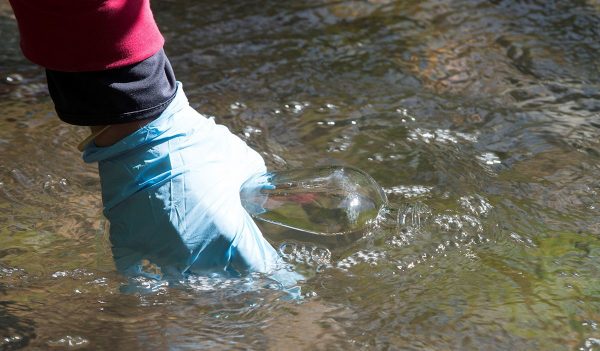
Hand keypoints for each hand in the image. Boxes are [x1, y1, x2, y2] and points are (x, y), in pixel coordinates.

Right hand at [83, 83, 294, 282]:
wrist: (144, 134)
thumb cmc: (198, 146)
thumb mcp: (241, 159)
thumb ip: (256, 184)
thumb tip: (261, 197)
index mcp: (225, 234)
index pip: (252, 262)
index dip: (258, 254)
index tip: (257, 246)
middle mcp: (192, 251)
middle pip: (217, 269)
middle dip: (224, 255)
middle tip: (224, 236)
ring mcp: (158, 250)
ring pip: (181, 271)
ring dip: (190, 259)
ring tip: (192, 238)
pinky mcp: (129, 241)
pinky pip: (139, 265)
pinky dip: (149, 261)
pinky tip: (156, 248)